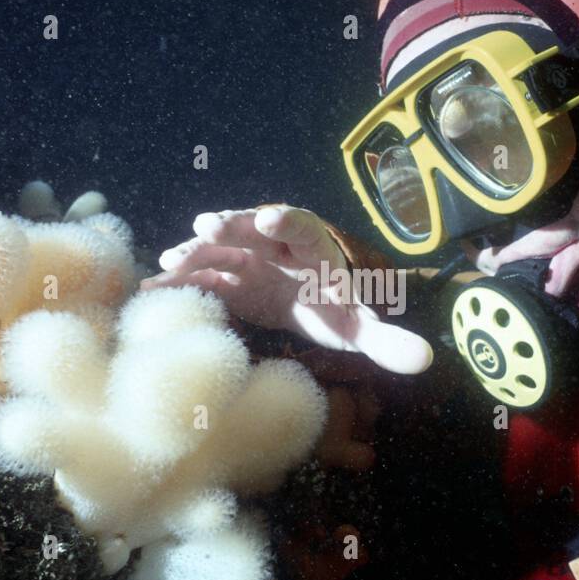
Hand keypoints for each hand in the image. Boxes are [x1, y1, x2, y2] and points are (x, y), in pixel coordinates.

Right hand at [141, 205, 432, 374]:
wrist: (314, 309)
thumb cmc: (341, 312)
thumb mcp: (363, 329)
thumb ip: (389, 342)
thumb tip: (427, 359)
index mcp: (314, 249)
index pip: (304, 229)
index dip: (288, 223)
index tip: (272, 220)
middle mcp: (276, 246)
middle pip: (253, 228)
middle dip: (233, 225)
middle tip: (207, 225)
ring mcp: (248, 259)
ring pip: (220, 249)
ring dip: (196, 252)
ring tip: (170, 260)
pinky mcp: (228, 279)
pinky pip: (202, 276)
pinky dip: (180, 279)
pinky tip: (151, 287)